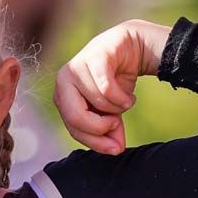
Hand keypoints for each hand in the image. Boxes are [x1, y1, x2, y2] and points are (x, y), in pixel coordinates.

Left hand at [53, 19, 171, 155]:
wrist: (135, 48)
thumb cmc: (117, 80)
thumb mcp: (112, 111)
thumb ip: (110, 130)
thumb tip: (116, 150)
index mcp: (63, 97)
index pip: (73, 128)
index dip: (95, 141)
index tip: (115, 149)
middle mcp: (64, 81)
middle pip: (75, 117)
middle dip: (100, 126)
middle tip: (117, 122)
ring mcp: (77, 65)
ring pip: (96, 102)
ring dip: (117, 107)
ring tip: (125, 101)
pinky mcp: (95, 55)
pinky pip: (105, 87)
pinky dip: (122, 96)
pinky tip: (129, 95)